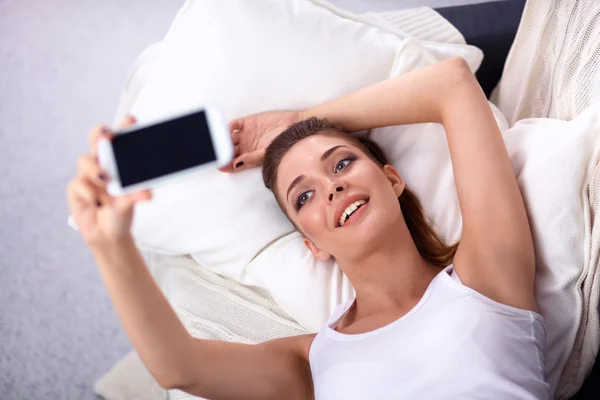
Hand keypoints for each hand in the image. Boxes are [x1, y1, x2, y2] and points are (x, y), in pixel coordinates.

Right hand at [66, 115, 152, 249]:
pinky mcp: (76, 189)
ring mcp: (87, 175)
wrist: (108, 234)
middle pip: (96, 139)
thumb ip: (137, 195)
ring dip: (94, 167)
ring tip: (104, 179)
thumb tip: (146, 193)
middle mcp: (102, 164)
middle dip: (100, 133)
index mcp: (118, 162)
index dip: (123, 126)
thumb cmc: (121, 211)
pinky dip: (87, 191)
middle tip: (108, 135)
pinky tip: (94, 200)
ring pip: (85, 160)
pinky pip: (78, 184)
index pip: (119, 139)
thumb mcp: (132, 203)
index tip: (131, 120)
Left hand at [218, 110, 302, 172]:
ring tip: (219, 140)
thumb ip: (251, 159)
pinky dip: (228, 126)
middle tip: (214, 150)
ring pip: (227, 137)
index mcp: (249, 158)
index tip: (218, 163)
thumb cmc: (285, 144)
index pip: (232, 163)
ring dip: (222, 138)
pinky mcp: (247, 122)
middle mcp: (245, 148)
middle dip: (220, 150)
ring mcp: (245, 135)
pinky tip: (228, 129)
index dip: (224, 164)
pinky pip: (233, 125)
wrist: (295, 127)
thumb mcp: (268, 154)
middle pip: (227, 150)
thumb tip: (234, 164)